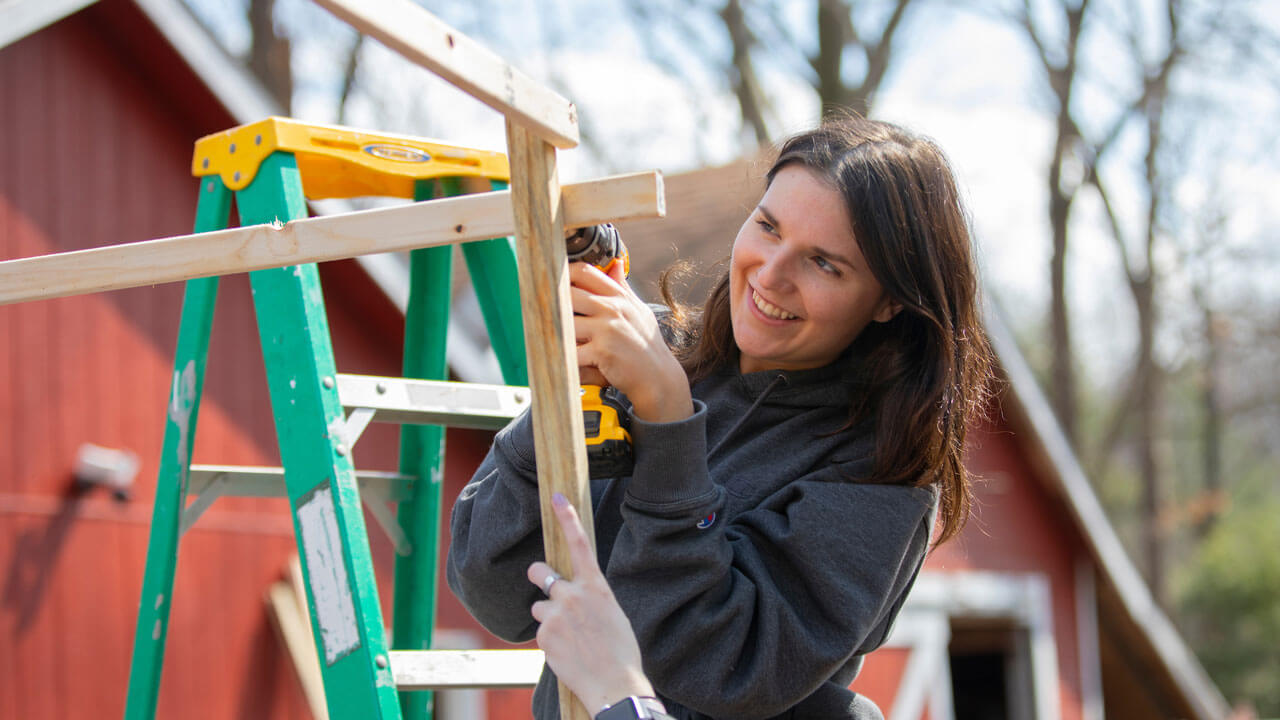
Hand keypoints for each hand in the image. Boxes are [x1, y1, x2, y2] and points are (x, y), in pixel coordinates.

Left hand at [528, 493, 654, 714]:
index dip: (567, 519)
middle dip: (538, 577)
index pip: (579, 544)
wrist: (614, 684)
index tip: (557, 499)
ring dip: (548, 618)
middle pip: (540, 572)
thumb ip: (590, 598)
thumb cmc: (620, 651)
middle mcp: (573, 595)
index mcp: (596, 586)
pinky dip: (550, 640)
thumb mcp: (612, 614)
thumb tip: (574, 595)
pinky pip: (541, 632)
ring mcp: (555, 614)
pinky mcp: (543, 635)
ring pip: (539, 606)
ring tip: (569, 638)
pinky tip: (568, 652)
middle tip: (544, 585)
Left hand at [569, 262, 692, 422]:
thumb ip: (622, 288)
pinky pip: (572, 351)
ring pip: (565, 322)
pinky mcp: (602, 351)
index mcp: (619, 297)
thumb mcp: (638, 311)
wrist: (658, 377)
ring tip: (556, 339)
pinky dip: (565, 356)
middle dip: (554, 304)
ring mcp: (607, 329)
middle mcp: (612, 309)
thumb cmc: (646, 345)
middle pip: (568, 294)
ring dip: (557, 332)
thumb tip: (615, 265)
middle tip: (546, 313)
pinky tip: (565, 359)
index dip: (564, 275)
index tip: (555, 285)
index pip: (585, 272)